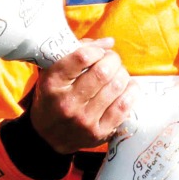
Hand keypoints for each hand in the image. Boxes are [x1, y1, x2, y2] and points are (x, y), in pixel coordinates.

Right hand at [29, 37, 135, 153]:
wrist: (47, 136)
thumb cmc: (53, 96)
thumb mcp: (54, 71)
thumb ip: (78, 51)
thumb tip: (109, 42)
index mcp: (52, 83)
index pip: (81, 57)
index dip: (96, 50)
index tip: (98, 52)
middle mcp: (67, 103)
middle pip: (103, 72)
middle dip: (113, 60)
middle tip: (112, 61)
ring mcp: (84, 120)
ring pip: (117, 87)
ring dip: (123, 74)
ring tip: (118, 73)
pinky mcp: (98, 132)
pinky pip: (124, 106)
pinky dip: (131, 92)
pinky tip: (128, 87)